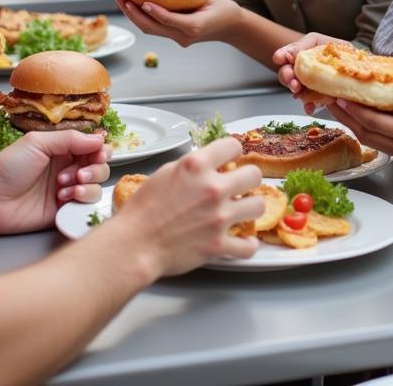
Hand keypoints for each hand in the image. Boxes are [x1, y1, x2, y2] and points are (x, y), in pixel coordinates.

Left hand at [0, 130, 111, 234]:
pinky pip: (84, 206)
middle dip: (94, 169)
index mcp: (62, 150)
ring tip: (65, 186)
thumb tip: (99, 139)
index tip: (98, 153)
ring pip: (95, 187)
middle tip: (78, 173)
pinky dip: (81, 200)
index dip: (100, 150)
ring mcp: (66, 190)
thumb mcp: (37, 142)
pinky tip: (64, 197)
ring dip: (87, 185)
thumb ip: (70, 139)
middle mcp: (67, 168)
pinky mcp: (63, 210)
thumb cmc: (7, 167)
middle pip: (99, 167)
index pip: (93, 147)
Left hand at [112, 0, 239, 46]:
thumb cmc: (222, 10)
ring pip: (149, 28)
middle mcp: (183, 36)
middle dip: (131, 11)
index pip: (169, 20)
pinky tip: (131, 1)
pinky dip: (140, 14)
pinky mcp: (174, 36)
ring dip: (131, 13)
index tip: (142, 0)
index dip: (155, 11)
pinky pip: (154, 26)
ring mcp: (177, 38)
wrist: (232, 27)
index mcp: (194, 27)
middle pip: (151, 27)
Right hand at [113, 137, 263, 275]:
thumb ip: (191, 167)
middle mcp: (212, 187)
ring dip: (251, 208)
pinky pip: (248, 246)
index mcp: (196, 165)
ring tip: (242, 211)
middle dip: (248, 179)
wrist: (134, 245)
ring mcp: (219, 217)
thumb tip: (207, 167)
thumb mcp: (165, 173)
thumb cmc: (142, 209)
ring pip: (258, 206)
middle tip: (240, 186)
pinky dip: (247, 245)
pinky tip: (243, 240)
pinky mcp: (218, 245)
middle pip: (254, 174)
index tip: (231, 160)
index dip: (232, 152)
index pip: (233, 145)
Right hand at [273, 32, 346, 113]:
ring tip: (298, 90)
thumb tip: (293, 53)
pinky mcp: (318, 98)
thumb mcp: (321, 41)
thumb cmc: (337, 51)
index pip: (285, 55)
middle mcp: (300, 71)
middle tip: (290, 77)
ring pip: (295, 89)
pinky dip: (308, 106)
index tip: (279, 58)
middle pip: (286, 74)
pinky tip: (310, 107)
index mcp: (299, 56)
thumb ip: (305, 44)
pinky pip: (309, 104)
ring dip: (295, 90)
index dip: (281, 56)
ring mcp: (308, 85)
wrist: (356, 67)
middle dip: (286, 75)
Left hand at [323, 79, 392, 171]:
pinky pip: (383, 143)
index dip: (354, 110)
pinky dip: (369, 129)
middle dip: (346, 118)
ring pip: (373, 141)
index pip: (375, 124)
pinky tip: (363, 115)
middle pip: (367, 135)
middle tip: (329, 99)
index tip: (338, 95)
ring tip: (340, 105)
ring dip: (354, 124)